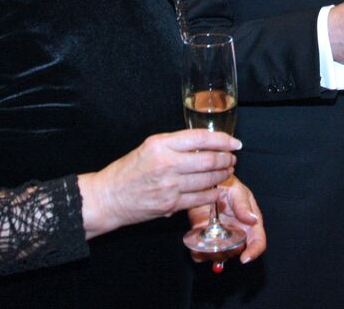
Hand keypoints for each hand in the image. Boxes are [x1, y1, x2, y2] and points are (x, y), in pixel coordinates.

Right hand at [78, 129, 238, 239]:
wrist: (108, 197)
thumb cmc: (129, 170)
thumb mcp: (150, 146)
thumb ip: (176, 144)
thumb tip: (206, 144)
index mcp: (162, 144)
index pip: (201, 138)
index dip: (223, 140)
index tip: (234, 142)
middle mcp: (167, 163)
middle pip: (209, 160)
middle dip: (226, 159)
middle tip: (232, 159)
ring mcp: (170, 185)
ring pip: (208, 179)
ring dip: (222, 176)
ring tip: (226, 172)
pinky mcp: (170, 204)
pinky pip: (200, 198)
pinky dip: (212, 193)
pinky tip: (216, 190)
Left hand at [188, 176, 266, 265]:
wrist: (205, 183)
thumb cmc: (226, 184)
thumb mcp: (236, 190)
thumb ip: (243, 205)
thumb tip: (252, 220)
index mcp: (249, 223)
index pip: (257, 241)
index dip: (254, 252)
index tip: (245, 258)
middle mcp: (236, 233)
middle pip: (237, 252)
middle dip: (229, 254)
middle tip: (219, 246)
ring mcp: (220, 237)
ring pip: (219, 256)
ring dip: (213, 255)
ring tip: (206, 245)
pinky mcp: (204, 238)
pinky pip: (201, 254)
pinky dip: (198, 254)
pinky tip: (197, 245)